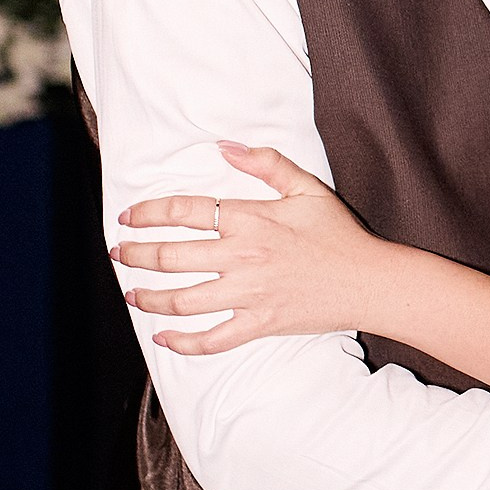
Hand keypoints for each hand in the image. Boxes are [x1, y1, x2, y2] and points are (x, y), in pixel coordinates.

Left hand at [113, 143, 383, 351]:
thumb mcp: (306, 187)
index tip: (127, 217)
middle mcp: (242, 256)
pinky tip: (164, 338)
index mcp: (250, 219)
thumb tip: (224, 146)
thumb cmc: (339, 233)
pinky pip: (213, 339)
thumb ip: (265, 162)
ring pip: (182, 299)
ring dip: (149, 298)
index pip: (182, 212)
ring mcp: (249, 294)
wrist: (370, 281)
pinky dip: (184, 342)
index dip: (147, 213)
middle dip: (135, 255)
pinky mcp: (259, 323)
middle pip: (170, 256)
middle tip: (119, 254)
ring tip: (132, 294)